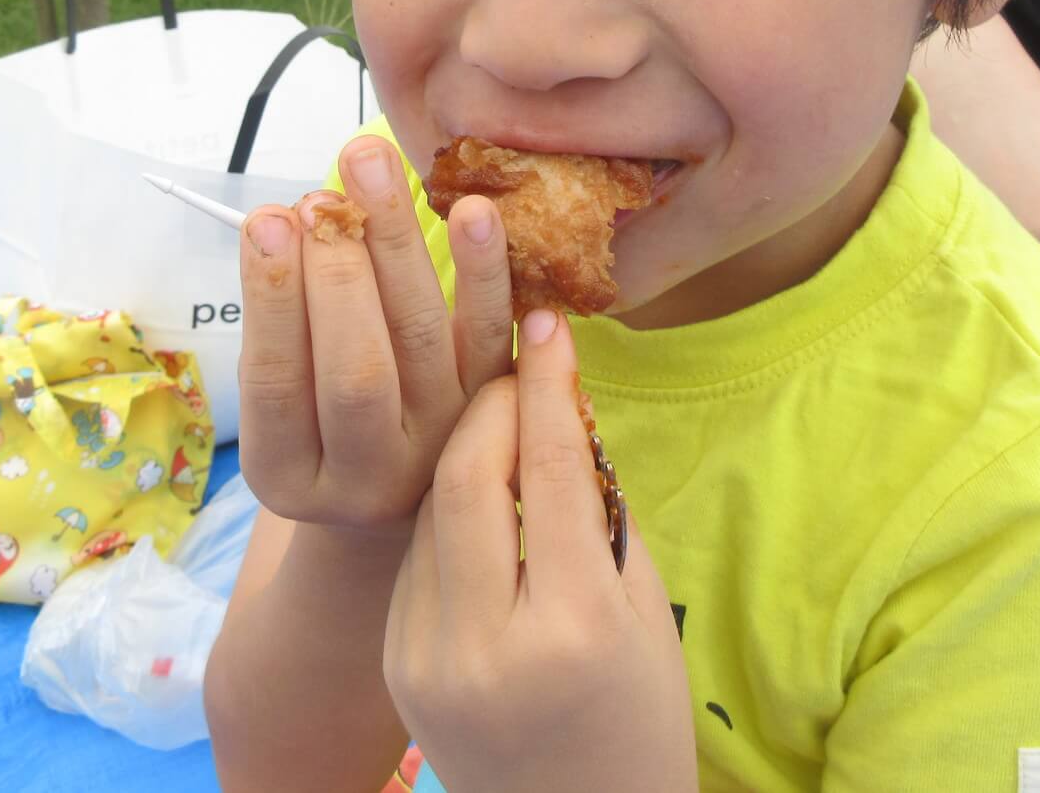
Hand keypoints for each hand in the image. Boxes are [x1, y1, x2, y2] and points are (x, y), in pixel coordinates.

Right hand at [237, 135, 517, 535]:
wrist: (401, 489)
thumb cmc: (321, 416)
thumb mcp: (279, 398)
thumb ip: (279, 322)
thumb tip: (279, 221)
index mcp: (288, 474)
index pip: (276, 383)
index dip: (272, 298)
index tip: (266, 222)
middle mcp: (370, 477)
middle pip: (355, 370)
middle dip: (335, 273)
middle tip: (318, 200)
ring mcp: (441, 444)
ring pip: (419, 336)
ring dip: (394, 242)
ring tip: (370, 168)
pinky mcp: (495, 408)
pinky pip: (490, 334)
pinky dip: (483, 270)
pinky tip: (473, 210)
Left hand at [383, 310, 696, 791]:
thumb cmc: (636, 718)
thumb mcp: (641, 610)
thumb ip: (599, 511)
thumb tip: (561, 410)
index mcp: (571, 628)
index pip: (547, 471)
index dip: (548, 385)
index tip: (550, 322)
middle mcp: (488, 642)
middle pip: (467, 477)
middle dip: (491, 403)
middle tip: (518, 361)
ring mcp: (428, 658)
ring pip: (433, 512)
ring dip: (465, 449)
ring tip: (500, 411)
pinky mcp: (398, 665)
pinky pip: (419, 559)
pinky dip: (449, 511)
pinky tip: (477, 488)